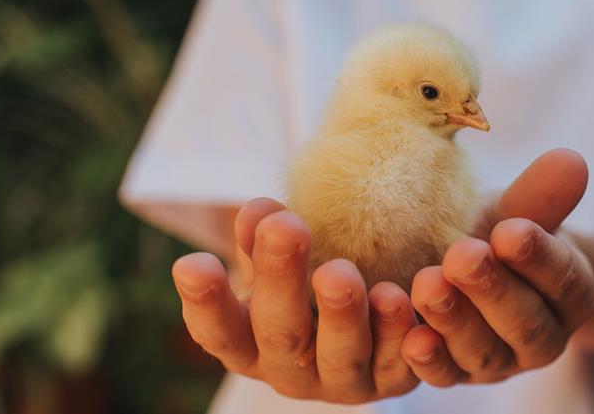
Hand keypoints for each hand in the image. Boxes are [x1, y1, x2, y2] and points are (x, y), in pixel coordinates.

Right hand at [171, 198, 419, 403]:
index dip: (205, 302)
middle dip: (282, 281)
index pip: (219, 332)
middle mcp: (292, 372)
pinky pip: (402, 365)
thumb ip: (263, 239)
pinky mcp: (393, 382)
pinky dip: (402, 336)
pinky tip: (402, 300)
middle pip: (282, 334)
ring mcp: (343, 382)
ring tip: (341, 273)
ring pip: (342, 356)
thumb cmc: (307, 283)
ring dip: (342, 316)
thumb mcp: (278, 262)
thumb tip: (256, 210)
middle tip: (285, 228)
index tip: (191, 263)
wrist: (370, 321)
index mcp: (250, 345)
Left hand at [400, 149, 593, 384]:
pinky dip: (428, 360)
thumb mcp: (515, 212)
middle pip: (525, 323)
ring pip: (483, 352)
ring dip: (453, 320)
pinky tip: (409, 338)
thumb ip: (539, 195)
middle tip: (462, 254)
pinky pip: (444, 376)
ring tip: (426, 284)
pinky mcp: (456, 375)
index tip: (510, 230)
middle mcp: (542, 338)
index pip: (563, 280)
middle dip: (492, 289)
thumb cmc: (493, 232)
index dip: (538, 257)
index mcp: (570, 294)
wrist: (461, 261)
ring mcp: (498, 363)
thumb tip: (571, 158)